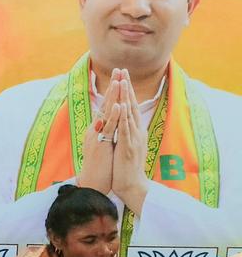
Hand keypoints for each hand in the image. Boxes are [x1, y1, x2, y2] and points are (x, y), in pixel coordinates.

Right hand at [78, 77, 121, 194]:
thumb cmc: (101, 167)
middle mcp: (96, 129)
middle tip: (119, 70)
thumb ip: (107, 133)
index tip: (120, 77)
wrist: (93, 183)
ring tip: (118, 81)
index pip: (107, 106)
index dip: (114, 92)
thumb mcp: (105, 146)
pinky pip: (108, 128)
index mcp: (99, 129)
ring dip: (113, 96)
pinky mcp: (101, 144)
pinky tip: (117, 105)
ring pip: (106, 112)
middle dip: (113, 87)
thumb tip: (110, 124)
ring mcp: (97, 135)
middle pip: (105, 104)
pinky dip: (113, 115)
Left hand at [110, 69, 148, 211]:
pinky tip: (121, 106)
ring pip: (129, 114)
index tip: (122, 75)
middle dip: (127, 87)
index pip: (130, 106)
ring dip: (125, 97)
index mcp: (134, 131)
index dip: (126, 91)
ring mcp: (133, 138)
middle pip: (131, 105)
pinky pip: (125, 129)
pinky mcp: (127, 147)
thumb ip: (124, 133)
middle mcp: (136, 131)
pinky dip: (124, 117)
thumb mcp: (125, 145)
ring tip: (122, 82)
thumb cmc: (126, 167)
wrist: (132, 186)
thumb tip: (121, 123)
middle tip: (123, 70)